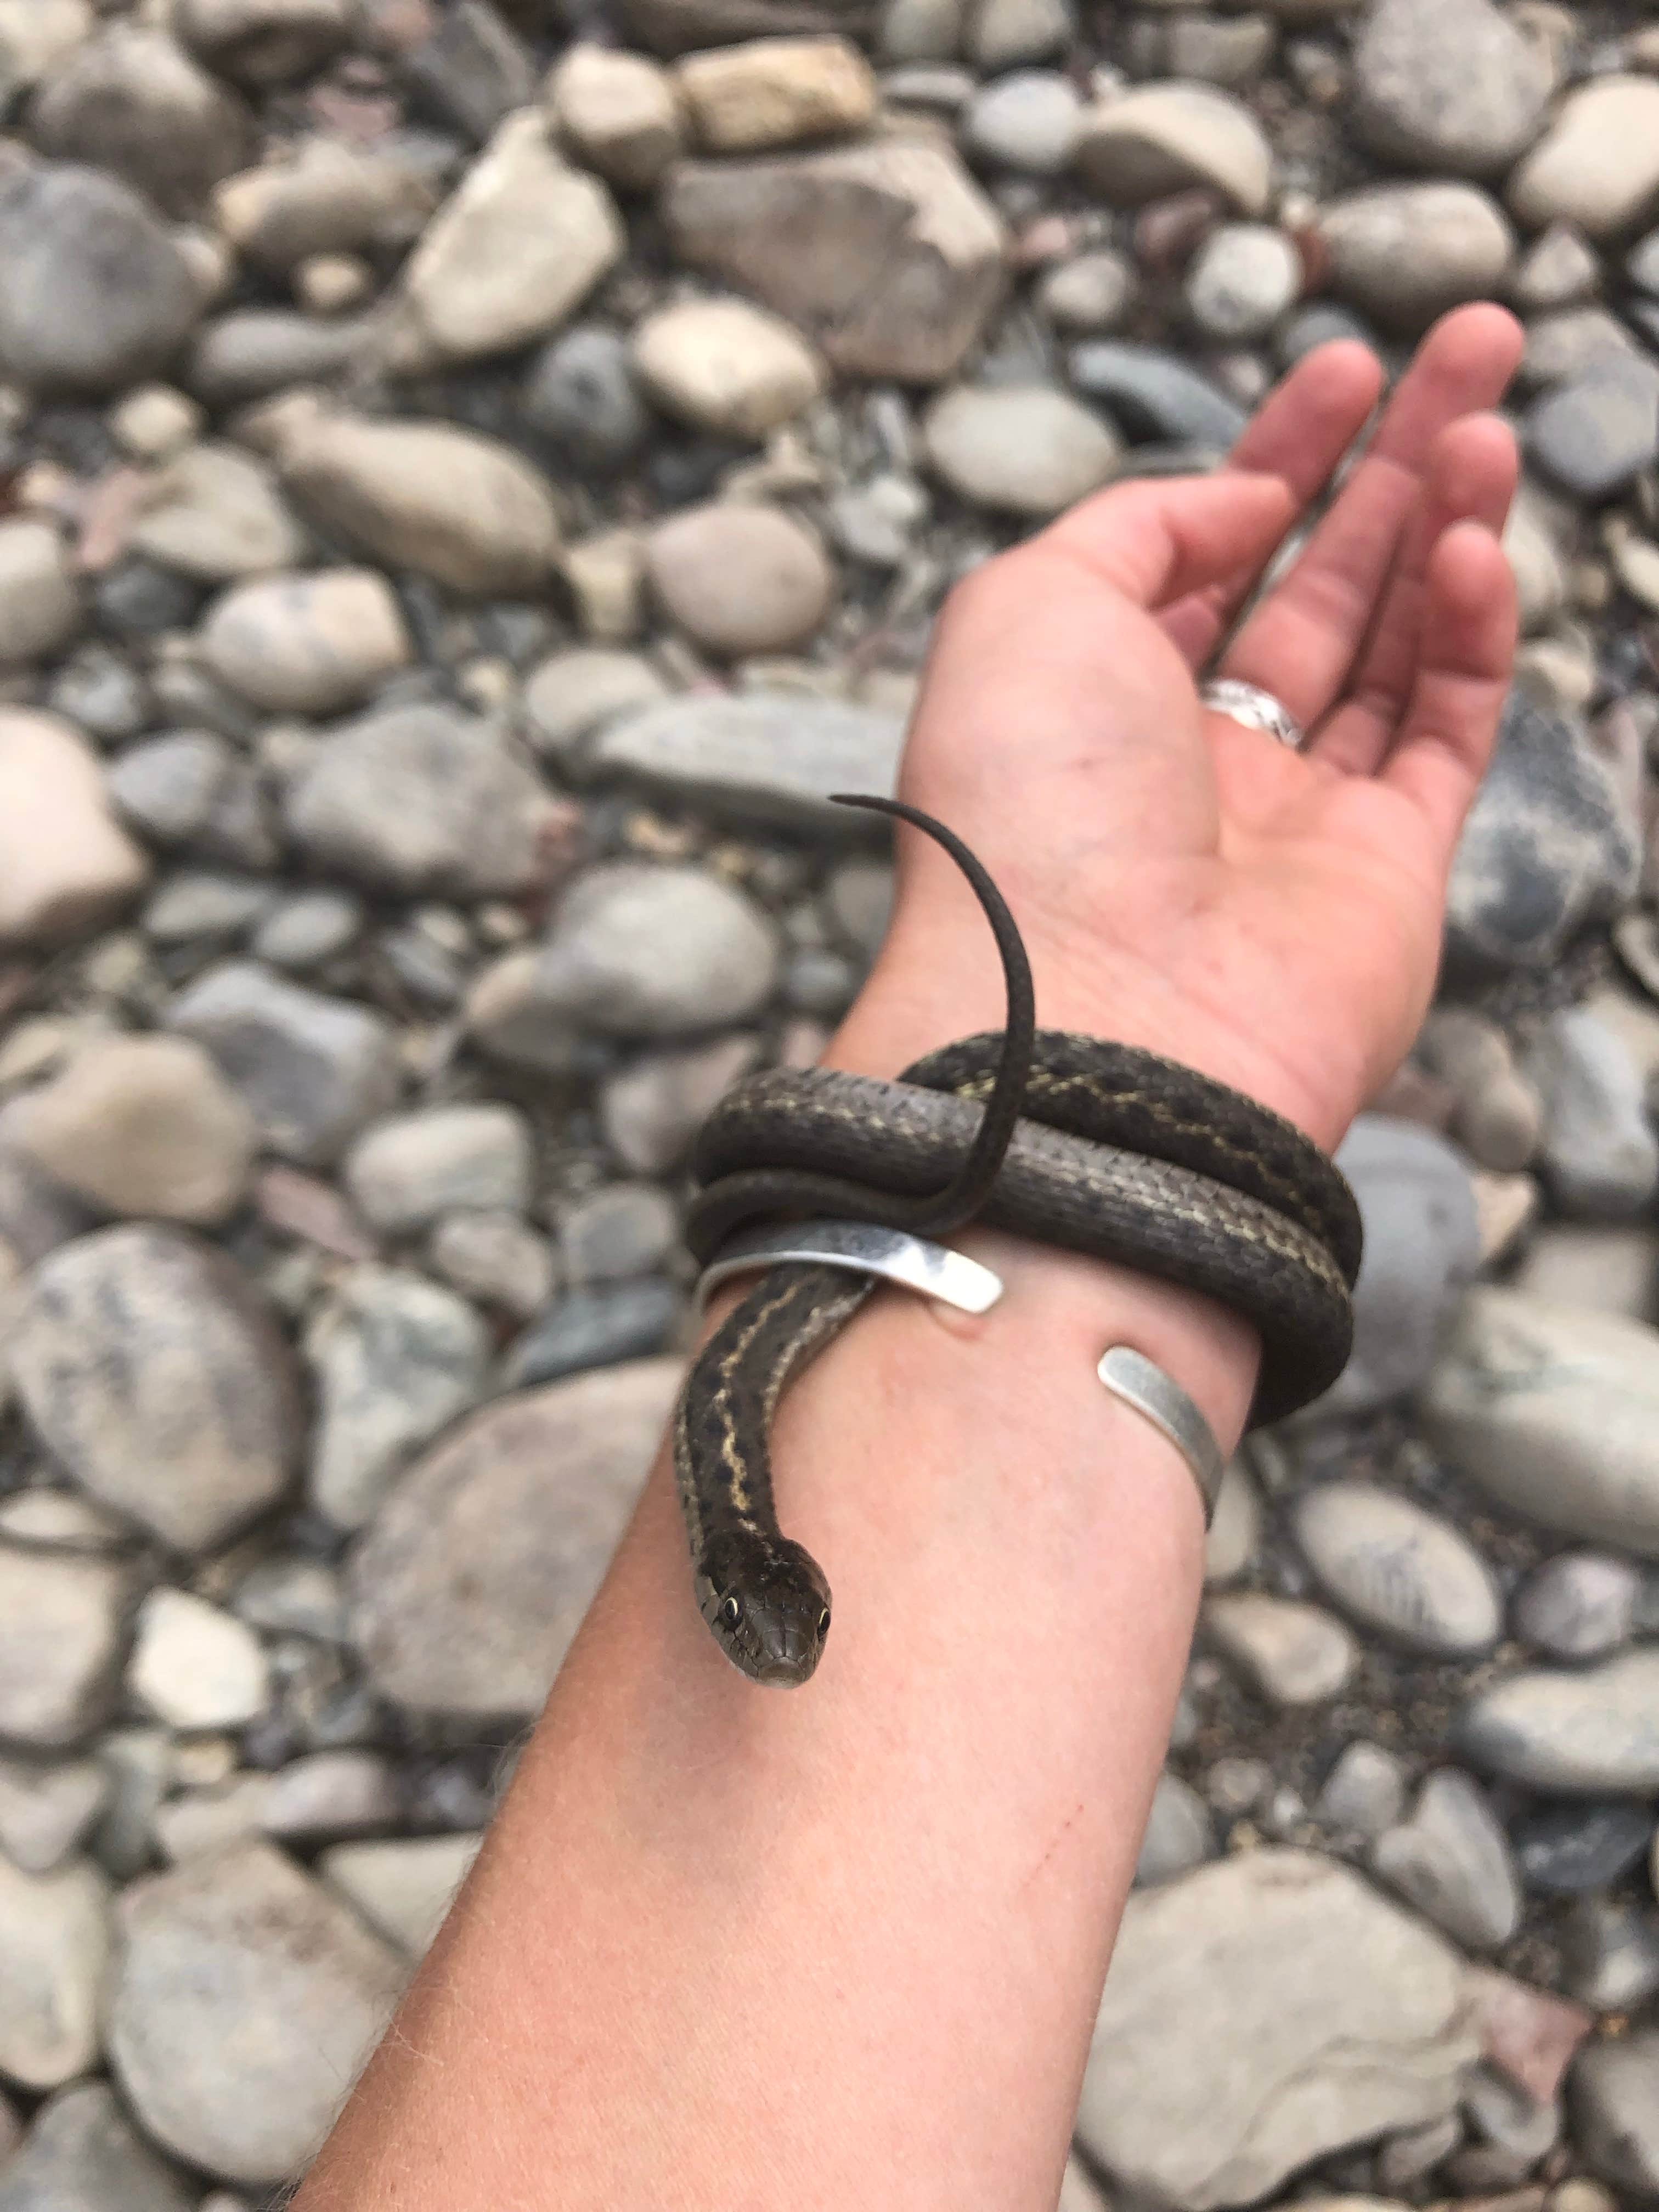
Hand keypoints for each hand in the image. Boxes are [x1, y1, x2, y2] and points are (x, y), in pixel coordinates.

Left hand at [834, 305, 1524, 1151]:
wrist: (1095, 1008)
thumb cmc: (1027, 804)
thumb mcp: (1028, 603)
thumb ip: (1139, 525)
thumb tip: (1248, 500)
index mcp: (1096, 704)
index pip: (1207, 558)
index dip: (1279, 452)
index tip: (1347, 364)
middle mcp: (1198, 763)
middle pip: (1320, 584)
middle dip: (1394, 461)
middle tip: (1473, 344)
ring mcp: (1298, 822)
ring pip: (1396, 646)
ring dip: (1446, 524)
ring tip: (1486, 422)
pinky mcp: (1390, 871)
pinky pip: (1447, 727)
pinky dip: (1473, 632)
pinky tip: (1477, 545)